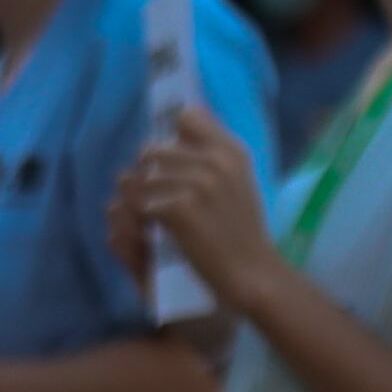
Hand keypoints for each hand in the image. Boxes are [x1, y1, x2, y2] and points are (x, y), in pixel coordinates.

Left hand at [111, 100, 278, 309]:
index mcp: (231, 151)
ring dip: (138, 199)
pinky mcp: (180, 208)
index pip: (188, 118)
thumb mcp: (238, 184)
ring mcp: (198, 184)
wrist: (253, 273)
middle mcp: (216, 161)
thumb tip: (179, 128)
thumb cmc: (242, 232)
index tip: (172, 162)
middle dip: (146, 173)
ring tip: (150, 217)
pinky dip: (141, 219)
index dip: (173, 139)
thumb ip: (213, 156)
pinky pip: (140, 203)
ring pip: (141, 178)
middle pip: (153, 150)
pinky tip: (153, 231)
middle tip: (153, 198)